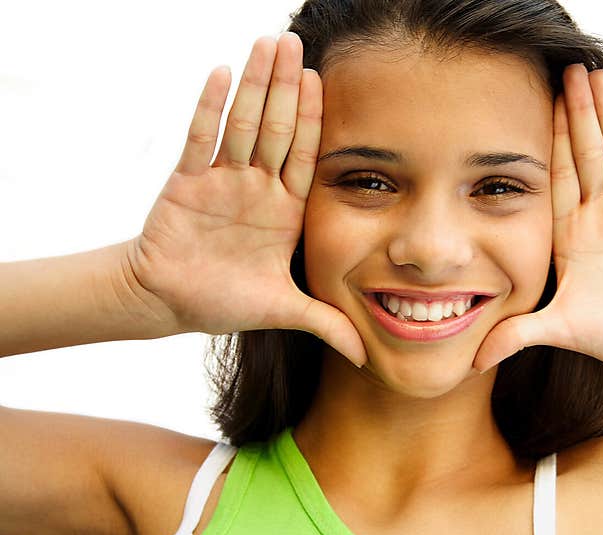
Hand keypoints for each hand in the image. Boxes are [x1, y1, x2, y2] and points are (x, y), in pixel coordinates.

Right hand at [126, 33, 365, 366]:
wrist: (170, 301)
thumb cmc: (224, 301)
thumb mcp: (284, 311)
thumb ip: (326, 325)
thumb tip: (367, 358)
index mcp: (284, 210)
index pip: (307, 157)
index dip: (316, 121)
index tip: (326, 84)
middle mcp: (257, 187)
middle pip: (278, 128)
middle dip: (287, 87)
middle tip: (296, 42)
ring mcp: (222, 180)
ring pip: (243, 123)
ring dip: (255, 84)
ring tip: (267, 43)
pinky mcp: (186, 182)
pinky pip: (200, 138)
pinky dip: (210, 108)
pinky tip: (223, 73)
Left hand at [473, 64, 602, 371]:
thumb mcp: (557, 328)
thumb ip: (517, 336)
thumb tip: (473, 363)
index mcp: (570, 233)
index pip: (557, 176)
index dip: (549, 139)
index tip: (539, 102)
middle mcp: (600, 216)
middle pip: (587, 154)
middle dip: (577, 113)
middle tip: (569, 68)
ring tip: (597, 77)